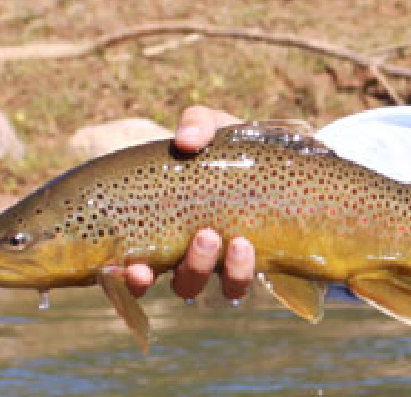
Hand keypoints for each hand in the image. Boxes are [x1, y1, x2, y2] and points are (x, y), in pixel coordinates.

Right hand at [124, 105, 258, 299]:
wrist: (281, 152)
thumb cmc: (231, 144)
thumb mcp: (211, 126)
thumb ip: (196, 124)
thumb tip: (186, 141)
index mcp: (168, 226)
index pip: (137, 265)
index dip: (129, 278)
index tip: (132, 269)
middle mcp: (191, 252)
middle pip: (182, 282)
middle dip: (190, 268)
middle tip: (205, 236)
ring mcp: (225, 260)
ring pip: (211, 287)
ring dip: (218, 268)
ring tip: (237, 241)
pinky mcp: (257, 262)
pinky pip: (239, 283)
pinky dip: (241, 271)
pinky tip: (248, 246)